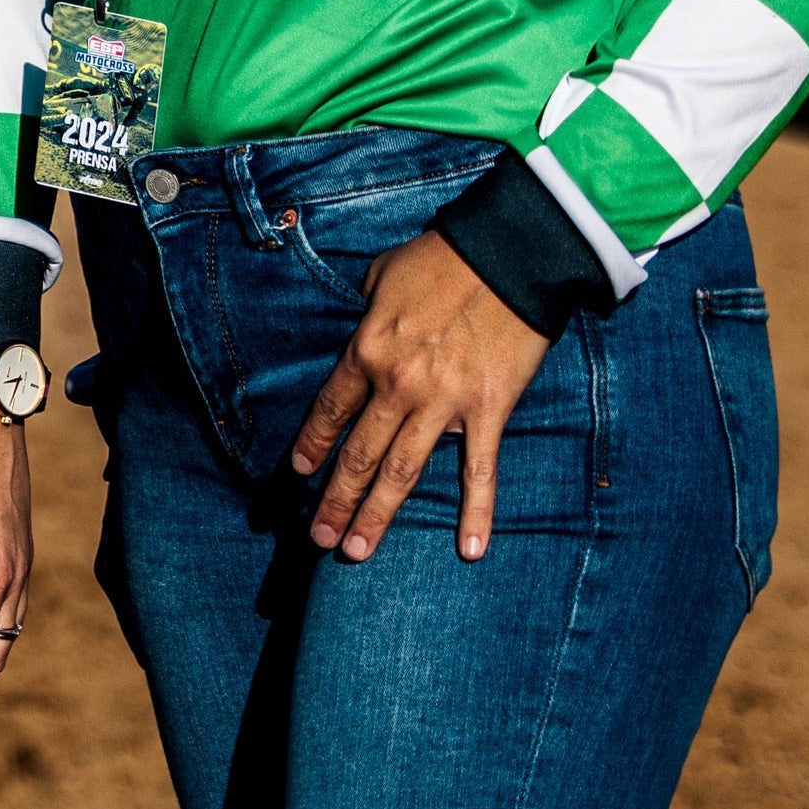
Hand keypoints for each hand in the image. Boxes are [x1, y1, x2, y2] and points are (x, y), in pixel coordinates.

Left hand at [289, 227, 551, 559]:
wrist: (508, 258)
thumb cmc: (441, 260)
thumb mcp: (381, 278)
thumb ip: (366, 315)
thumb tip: (363, 333)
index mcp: (367, 352)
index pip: (330, 411)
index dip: (313, 445)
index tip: (299, 474)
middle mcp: (398, 386)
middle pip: (359, 454)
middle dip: (336, 499)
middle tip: (318, 537)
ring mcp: (444, 403)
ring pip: (402, 472)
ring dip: (378, 515)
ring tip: (355, 550)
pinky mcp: (489, 411)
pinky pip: (479, 471)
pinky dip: (476, 513)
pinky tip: (470, 550)